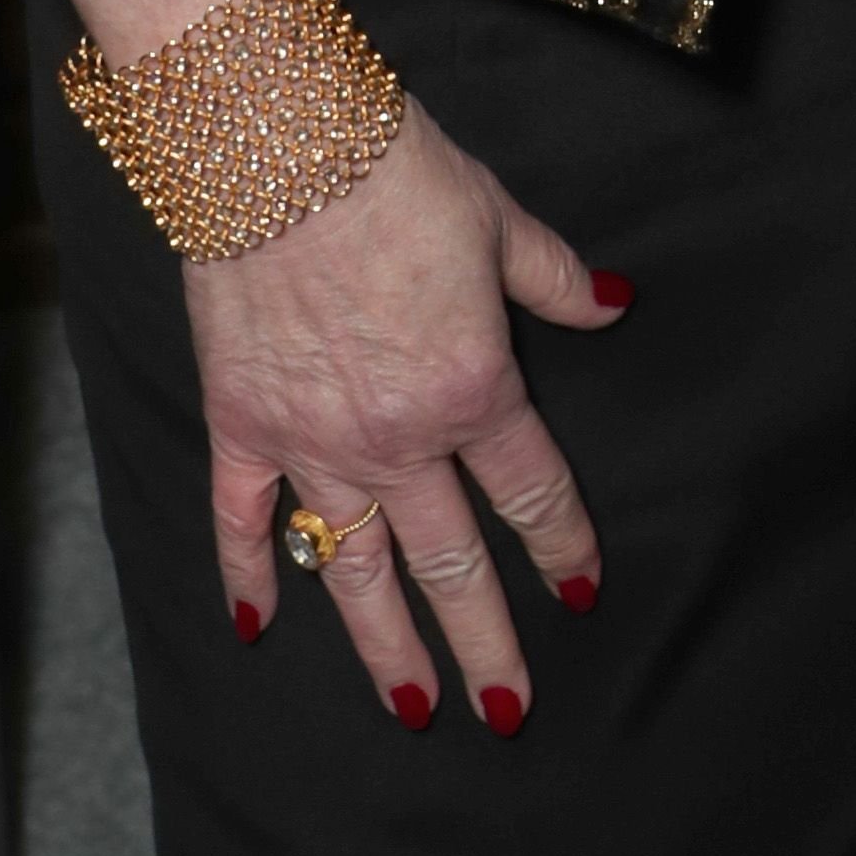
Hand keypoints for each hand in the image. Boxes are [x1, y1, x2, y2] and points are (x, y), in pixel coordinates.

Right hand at [182, 102, 628, 731]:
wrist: (280, 146)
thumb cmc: (398, 173)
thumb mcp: (499, 220)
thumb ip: (555, 281)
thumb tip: (614, 306)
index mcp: (474, 391)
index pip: (532, 492)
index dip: (562, 545)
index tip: (579, 591)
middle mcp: (398, 439)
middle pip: (451, 561)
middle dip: (484, 641)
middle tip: (506, 709)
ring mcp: (314, 441)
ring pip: (356, 570)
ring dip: (386, 646)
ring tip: (412, 708)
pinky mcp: (241, 424)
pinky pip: (244, 522)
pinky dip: (248, 577)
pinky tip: (256, 628)